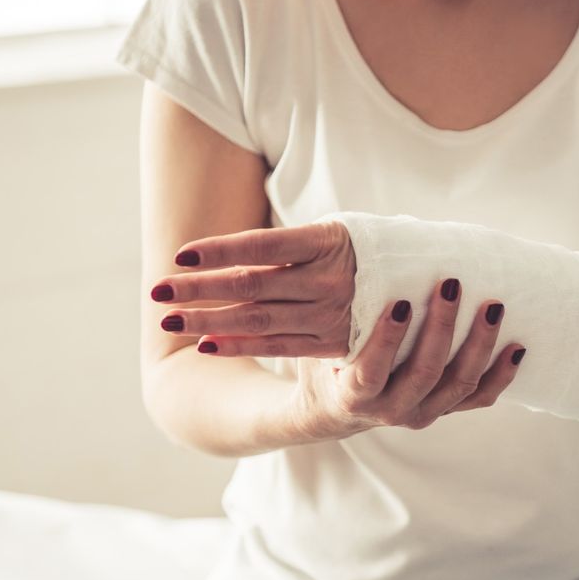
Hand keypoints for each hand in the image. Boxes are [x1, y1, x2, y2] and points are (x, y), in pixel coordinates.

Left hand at [150, 221, 354, 356]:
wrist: (421, 284)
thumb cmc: (364, 251)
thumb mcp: (334, 234)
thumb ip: (286, 249)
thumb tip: (223, 261)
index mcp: (328, 242)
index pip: (261, 245)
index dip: (218, 250)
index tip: (179, 254)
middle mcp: (329, 280)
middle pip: (250, 284)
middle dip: (199, 288)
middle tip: (157, 290)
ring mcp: (330, 314)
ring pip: (257, 318)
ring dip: (207, 320)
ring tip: (169, 319)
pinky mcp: (332, 342)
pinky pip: (277, 345)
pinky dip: (239, 344)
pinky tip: (205, 344)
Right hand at [286, 277, 526, 439]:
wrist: (337, 408)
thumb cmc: (326, 363)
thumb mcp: (320, 343)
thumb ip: (335, 317)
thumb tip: (342, 264)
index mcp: (355, 396)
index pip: (372, 372)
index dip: (387, 340)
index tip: (401, 303)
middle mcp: (392, 411)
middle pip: (426, 373)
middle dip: (442, 328)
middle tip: (451, 286)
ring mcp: (423, 412)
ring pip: (459, 384)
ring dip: (479, 345)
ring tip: (492, 307)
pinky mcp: (445, 409)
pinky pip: (480, 397)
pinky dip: (502, 374)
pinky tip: (517, 347)